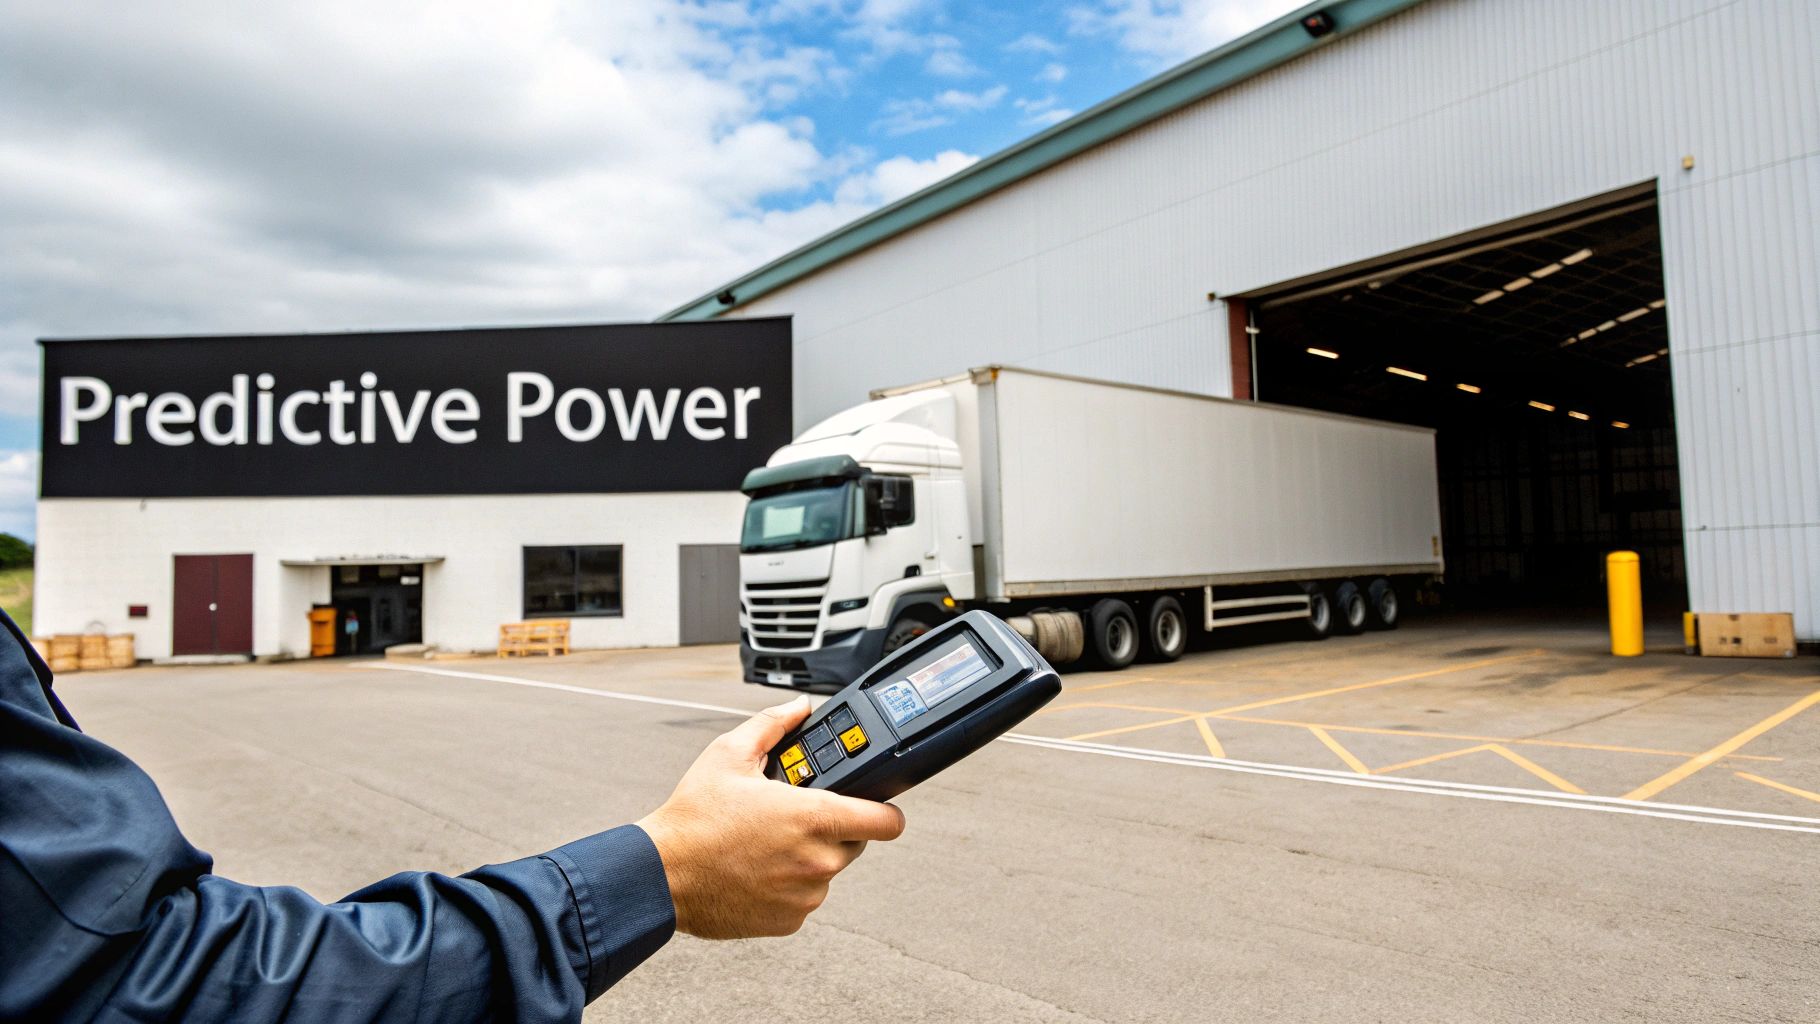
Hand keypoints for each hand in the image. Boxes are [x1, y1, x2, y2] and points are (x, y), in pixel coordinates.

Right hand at [636, 696, 905, 938]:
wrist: (660, 876)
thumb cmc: (693, 817)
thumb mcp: (729, 754)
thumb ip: (774, 725)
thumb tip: (800, 707)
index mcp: (814, 817)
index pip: (887, 821)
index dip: (887, 810)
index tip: (877, 806)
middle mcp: (819, 860)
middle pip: (855, 842)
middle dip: (832, 827)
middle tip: (792, 816)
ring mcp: (806, 895)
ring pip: (827, 870)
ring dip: (808, 856)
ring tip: (765, 842)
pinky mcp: (790, 921)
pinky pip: (804, 897)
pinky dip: (788, 884)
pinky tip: (756, 869)